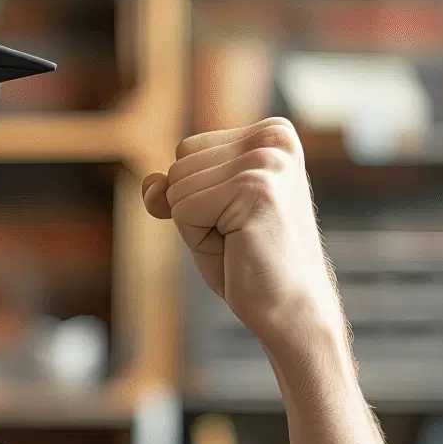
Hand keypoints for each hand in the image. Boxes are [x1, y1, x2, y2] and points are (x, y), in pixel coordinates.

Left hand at [143, 118, 344, 349]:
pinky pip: (182, 210)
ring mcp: (267, 161)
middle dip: (195, 211)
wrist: (291, 310)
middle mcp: (274, 137)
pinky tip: (239, 248)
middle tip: (241, 236)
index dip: (198, 196)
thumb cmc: (249, 263)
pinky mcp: (255, 188)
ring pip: (177, 188)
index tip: (241, 219)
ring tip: (242, 242)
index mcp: (272, 132)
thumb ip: (172, 187)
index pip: (186, 150)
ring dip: (197, 227)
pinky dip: (198, 240)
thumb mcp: (202, 215)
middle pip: (179, 165)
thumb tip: (151, 183)